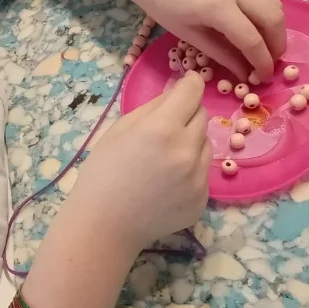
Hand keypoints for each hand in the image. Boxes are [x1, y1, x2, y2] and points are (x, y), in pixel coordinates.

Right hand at [66, 73, 210, 250]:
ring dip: (191, 142)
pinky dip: (190, 170)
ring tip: (163, 159)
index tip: (188, 82)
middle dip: (187, 115)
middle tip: (165, 128)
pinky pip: (203, 172)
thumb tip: (177, 93)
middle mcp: (186, 151)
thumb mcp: (119, 130)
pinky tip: (166, 182)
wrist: (105, 225)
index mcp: (161, 130)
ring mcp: (198, 179)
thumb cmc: (103, 173)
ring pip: (206, 144)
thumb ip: (151, 107)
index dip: (190, 83)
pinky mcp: (203, 200)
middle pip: (202, 116)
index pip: (192, 92)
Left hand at [126, 0, 285, 80]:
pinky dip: (267, 14)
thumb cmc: (161, 4)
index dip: (262, 62)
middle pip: (273, 19)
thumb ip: (221, 53)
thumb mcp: (189, 34)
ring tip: (266, 47)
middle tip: (270, 63)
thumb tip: (245, 72)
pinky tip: (256, 27)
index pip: (252, 39)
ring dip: (276, 28)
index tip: (264, 78)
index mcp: (217, 7)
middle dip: (277, 45)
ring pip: (274, 4)